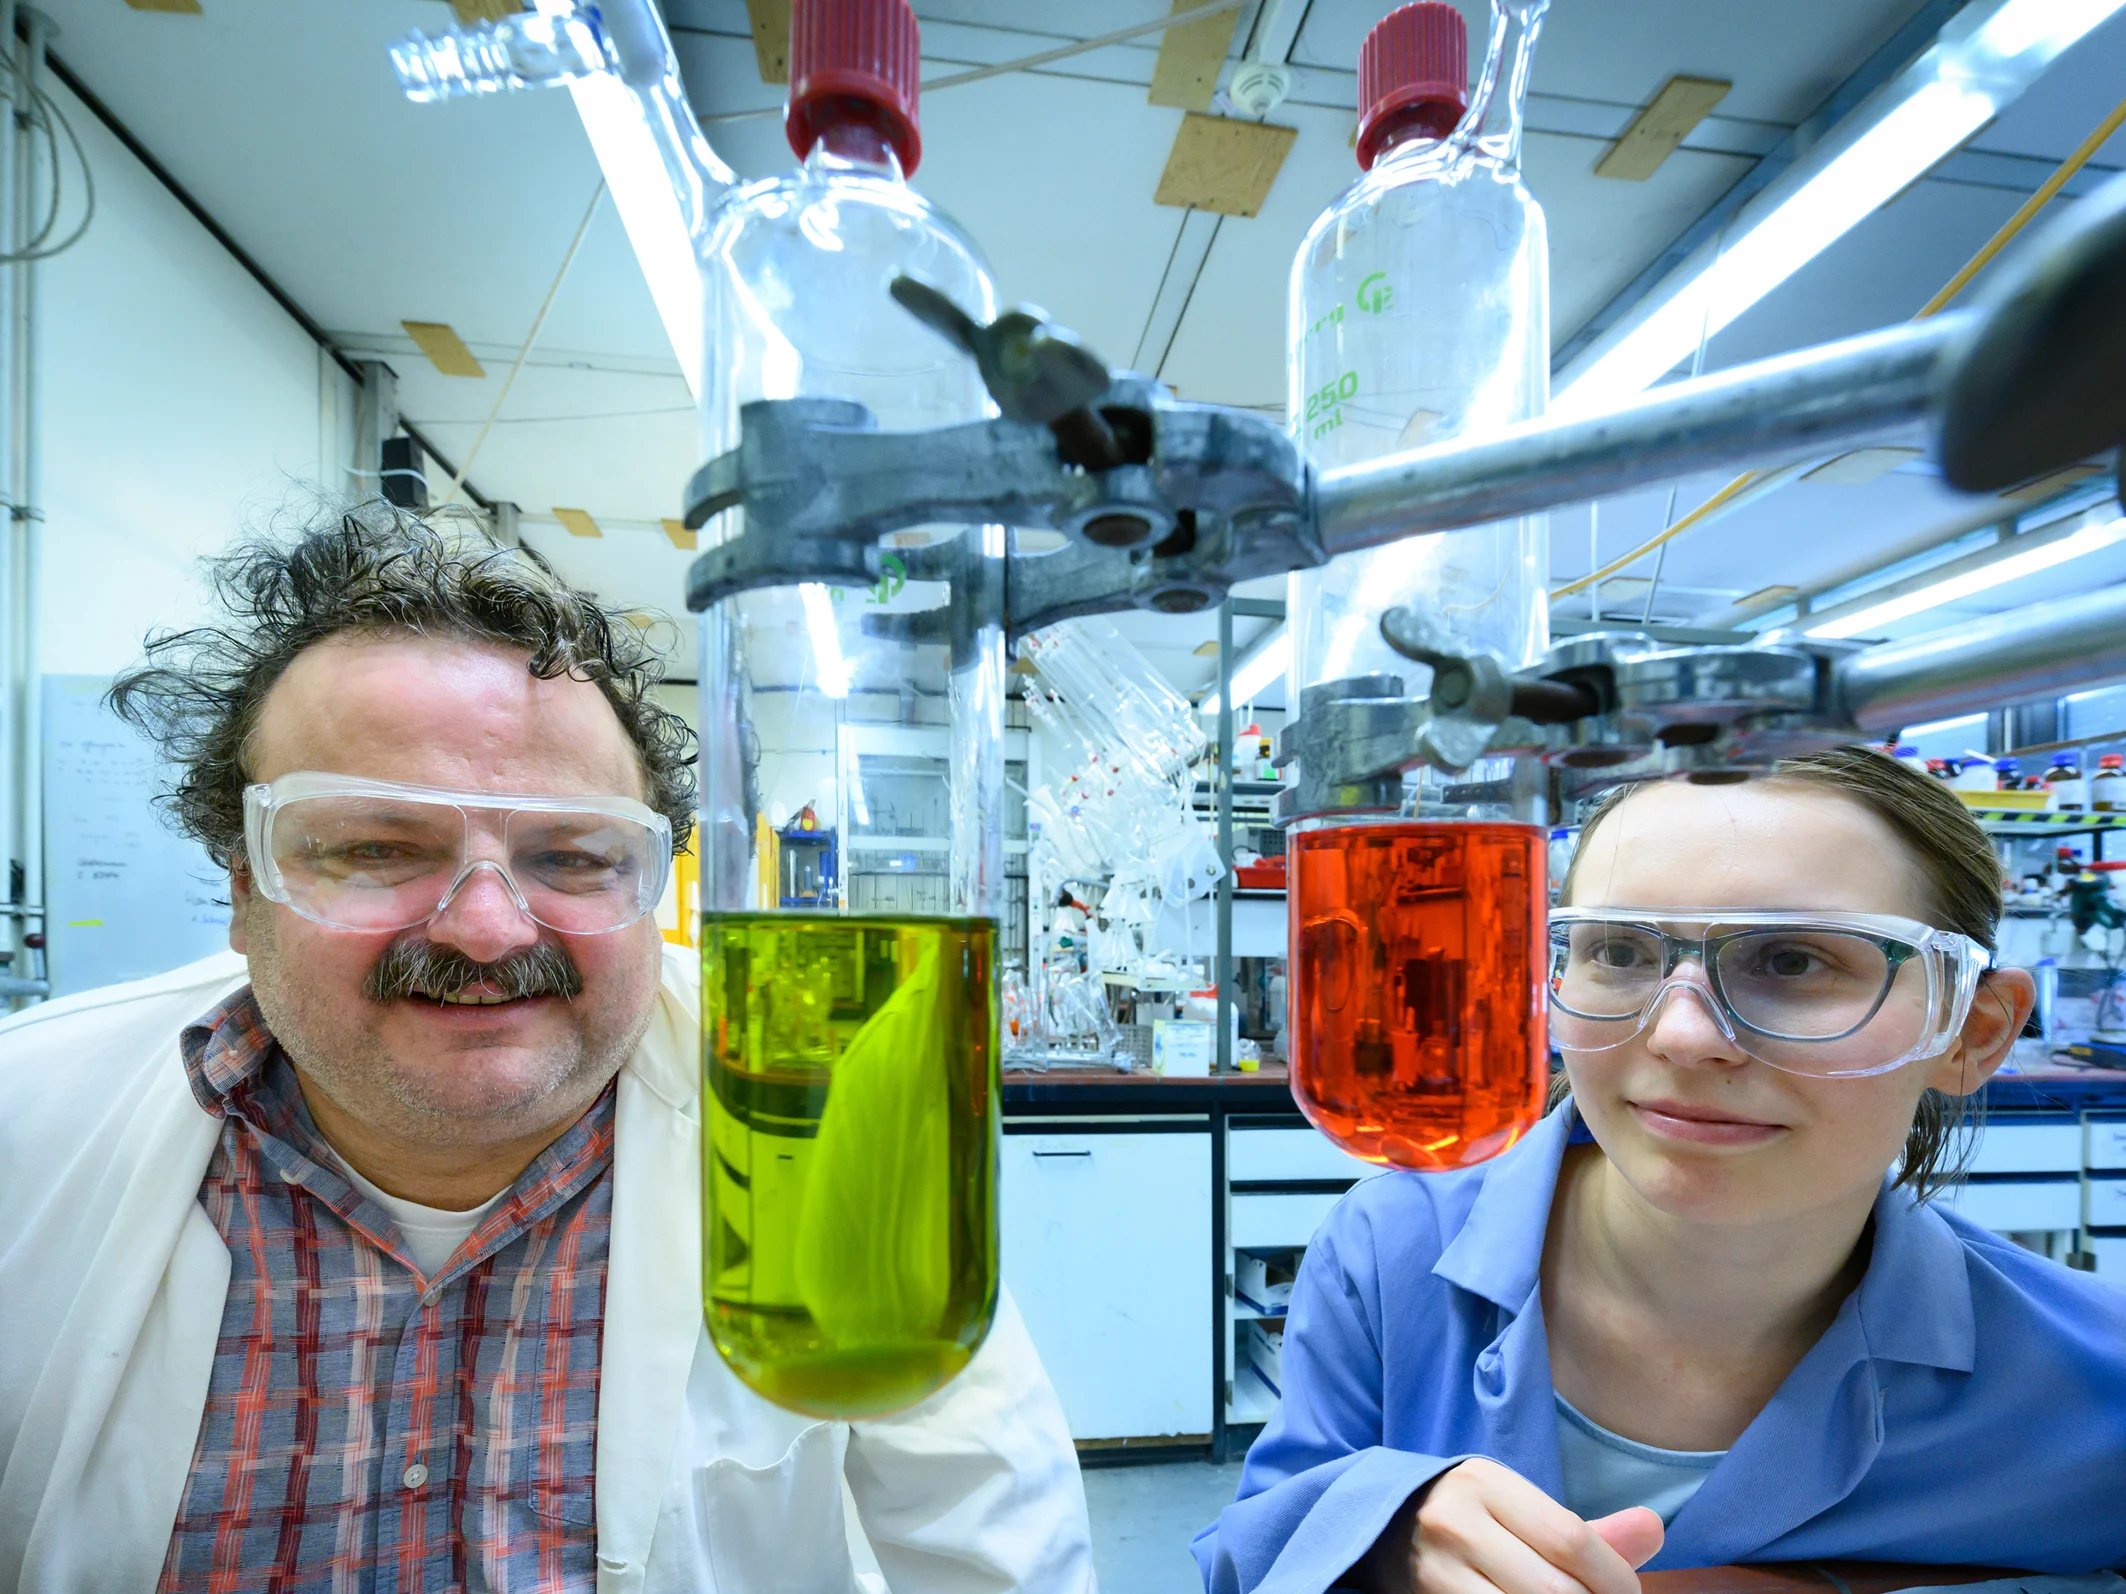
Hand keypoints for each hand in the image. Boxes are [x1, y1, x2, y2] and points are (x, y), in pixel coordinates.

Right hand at [1353, 1457, 1664, 1593]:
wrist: (1377, 1527)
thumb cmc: (1467, 1517)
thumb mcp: (1517, 1506)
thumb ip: (1587, 1530)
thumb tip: (1656, 1529)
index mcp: (1485, 1483)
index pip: (1570, 1538)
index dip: (1615, 1578)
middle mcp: (1455, 1523)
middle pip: (1553, 1589)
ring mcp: (1435, 1570)